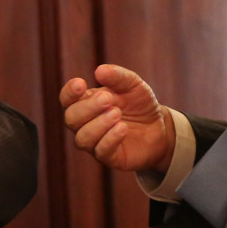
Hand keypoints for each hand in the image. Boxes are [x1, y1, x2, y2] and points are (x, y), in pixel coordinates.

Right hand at [59, 64, 174, 172]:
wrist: (160, 127)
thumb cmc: (139, 104)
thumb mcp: (133, 84)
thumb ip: (117, 76)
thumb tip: (99, 70)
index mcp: (86, 103)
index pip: (67, 99)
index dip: (69, 92)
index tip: (81, 83)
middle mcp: (85, 124)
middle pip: (71, 118)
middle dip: (87, 108)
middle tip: (107, 98)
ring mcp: (95, 142)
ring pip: (82, 138)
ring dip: (98, 124)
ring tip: (117, 113)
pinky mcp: (109, 157)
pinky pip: (100, 151)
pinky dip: (110, 138)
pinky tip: (122, 128)